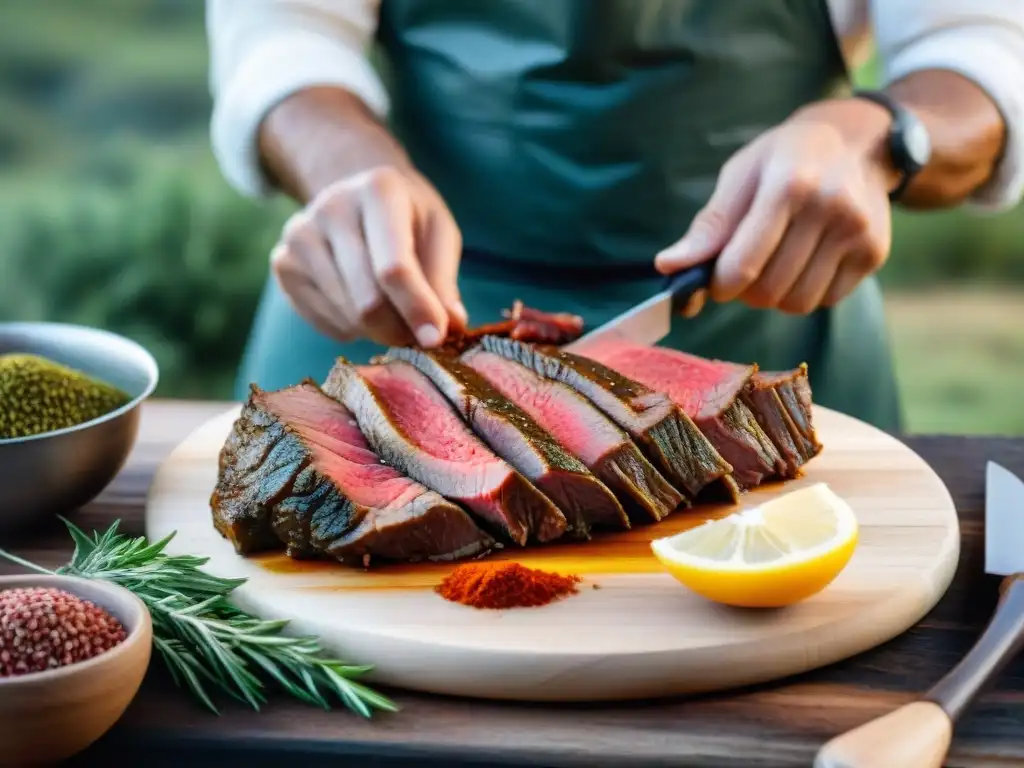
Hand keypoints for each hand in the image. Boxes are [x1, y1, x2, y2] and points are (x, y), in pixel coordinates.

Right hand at [270, 165, 466, 347]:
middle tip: (417, 334)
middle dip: (399, 329)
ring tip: (391, 310)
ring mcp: (299, 236)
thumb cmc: (408, 218)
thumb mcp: (439, 234)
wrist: (356, 197)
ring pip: (347, 317)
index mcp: (378, 190)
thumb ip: (444, 280)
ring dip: (378, 330)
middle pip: (367, 300)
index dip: (417, 309)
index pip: (394, 268)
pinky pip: (324, 322)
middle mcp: (330, 208)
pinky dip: (351, 328)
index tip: (435, 339)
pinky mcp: (282, 264)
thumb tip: (449, 326)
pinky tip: (359, 302)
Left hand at [655, 99, 897, 314]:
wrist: (860, 142)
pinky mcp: (875, 253)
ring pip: (797, 303)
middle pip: (768, 290)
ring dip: (774, 297)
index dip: (719, 285)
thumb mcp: (741, 175)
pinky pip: (826, 301)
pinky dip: (805, 294)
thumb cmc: (786, 158)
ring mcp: (858, 233)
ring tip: (773, 266)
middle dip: (745, 291)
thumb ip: (709, 226)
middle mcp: (830, 208)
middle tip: (743, 270)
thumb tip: (667, 267)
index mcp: (788, 185)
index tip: (714, 279)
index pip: (742, 264)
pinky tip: (803, 264)